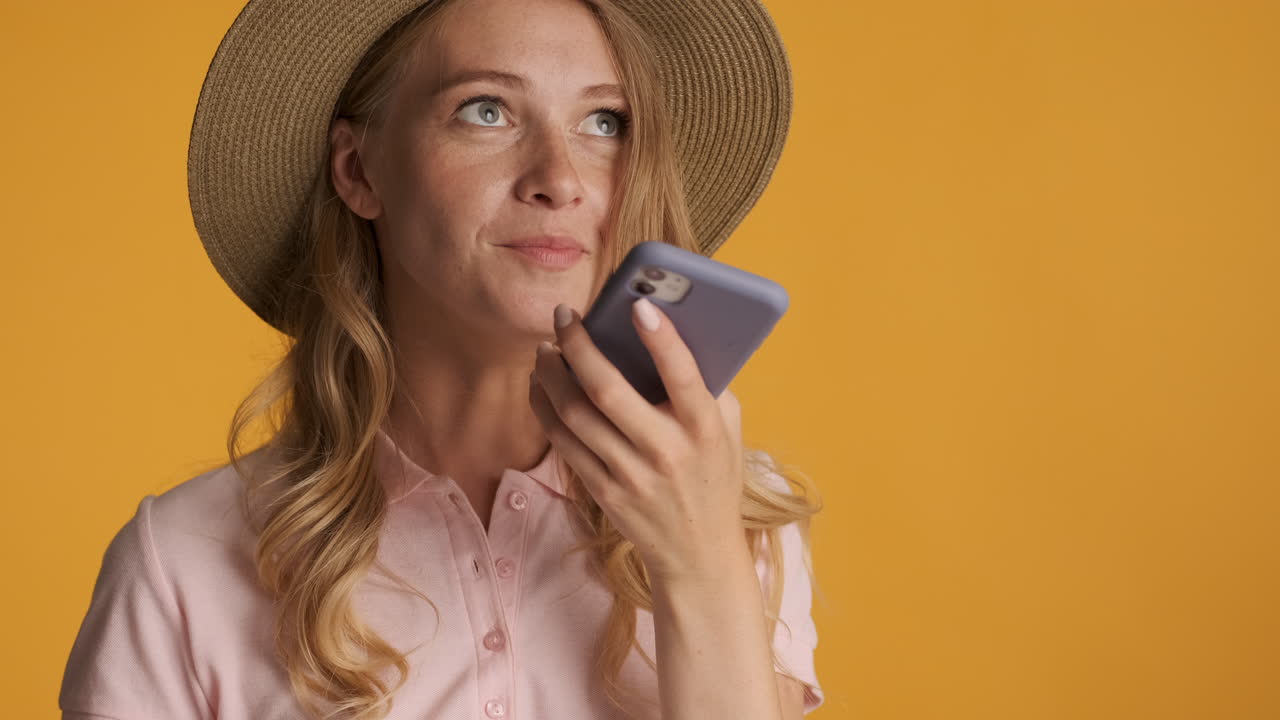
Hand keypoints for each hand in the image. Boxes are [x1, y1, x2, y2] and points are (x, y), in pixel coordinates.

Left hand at [529, 299, 747, 586]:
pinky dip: (545, 406)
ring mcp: (630, 475)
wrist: (699, 553)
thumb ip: (706, 384)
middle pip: (608, 391)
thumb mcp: (728, 429)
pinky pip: (562, 441)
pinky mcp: (603, 492)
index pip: (682, 377)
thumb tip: (663, 329)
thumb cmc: (714, 475)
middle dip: (579, 345)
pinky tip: (542, 383)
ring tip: (546, 347)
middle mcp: (665, 452)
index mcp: (704, 430)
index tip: (639, 305)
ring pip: (574, 414)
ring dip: (552, 373)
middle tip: (563, 315)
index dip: (661, 338)